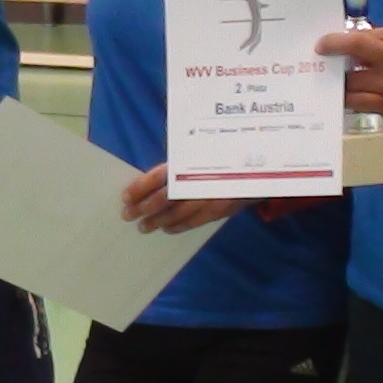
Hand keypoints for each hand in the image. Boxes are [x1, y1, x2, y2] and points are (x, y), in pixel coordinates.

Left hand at [118, 162, 236, 233]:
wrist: (257, 167)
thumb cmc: (221, 158)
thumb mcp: (199, 153)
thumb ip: (177, 165)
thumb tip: (148, 181)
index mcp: (190, 161)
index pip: (158, 176)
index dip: (140, 187)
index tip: (125, 196)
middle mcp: (200, 179)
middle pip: (165, 197)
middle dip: (143, 207)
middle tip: (127, 215)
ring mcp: (211, 196)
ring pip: (178, 213)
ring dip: (158, 221)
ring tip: (143, 227)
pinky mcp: (221, 209)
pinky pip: (195, 222)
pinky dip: (178, 226)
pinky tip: (166, 229)